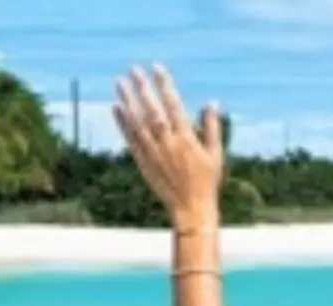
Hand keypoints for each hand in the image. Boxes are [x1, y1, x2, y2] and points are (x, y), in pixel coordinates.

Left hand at [113, 64, 223, 226]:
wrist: (191, 209)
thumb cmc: (207, 183)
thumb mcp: (215, 155)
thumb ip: (213, 128)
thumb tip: (213, 103)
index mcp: (187, 139)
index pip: (174, 106)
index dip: (165, 86)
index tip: (157, 69)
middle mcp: (169, 144)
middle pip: (153, 110)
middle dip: (143, 89)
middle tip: (133, 70)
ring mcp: (154, 153)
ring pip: (138, 122)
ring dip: (128, 101)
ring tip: (120, 83)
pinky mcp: (144, 163)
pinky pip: (131, 139)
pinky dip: (123, 123)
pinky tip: (116, 108)